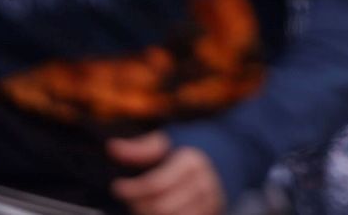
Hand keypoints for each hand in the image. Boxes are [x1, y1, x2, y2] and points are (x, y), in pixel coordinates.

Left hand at [109, 133, 224, 214]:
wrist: (235, 153)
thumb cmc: (195, 146)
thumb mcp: (170, 140)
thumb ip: (141, 147)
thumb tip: (112, 148)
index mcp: (191, 162)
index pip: (154, 184)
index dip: (131, 189)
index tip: (118, 186)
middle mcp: (202, 184)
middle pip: (160, 207)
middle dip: (138, 205)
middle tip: (130, 197)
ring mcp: (209, 202)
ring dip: (149, 214)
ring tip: (141, 204)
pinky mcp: (211, 213)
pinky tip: (155, 211)